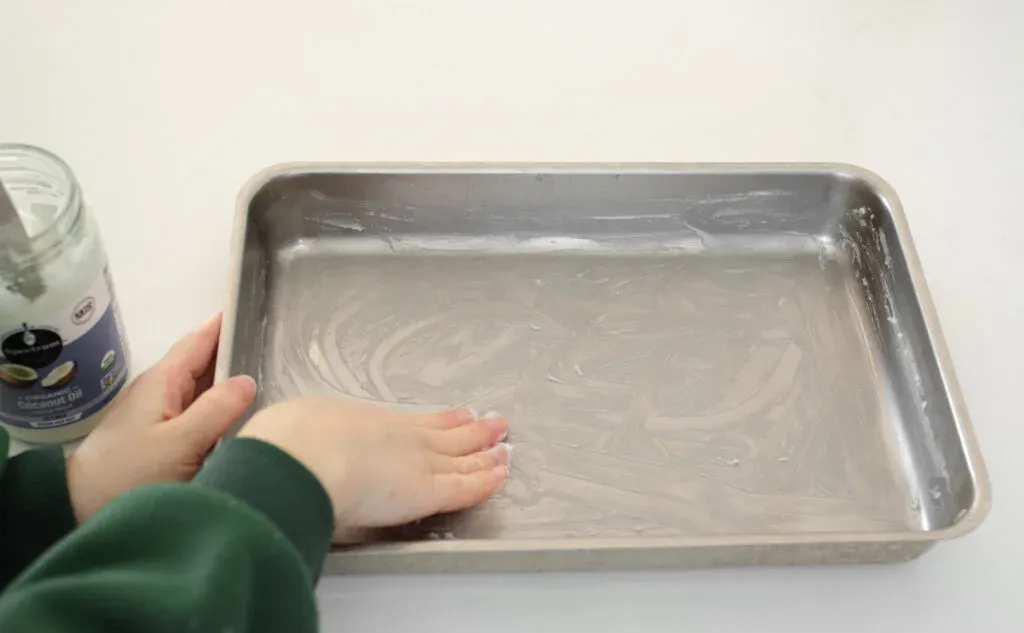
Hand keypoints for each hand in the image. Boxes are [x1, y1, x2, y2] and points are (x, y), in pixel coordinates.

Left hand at [66, 314, 256, 522]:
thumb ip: (217, 409)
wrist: (79, 508)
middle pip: (203, 362)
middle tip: (275, 344)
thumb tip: (248, 380)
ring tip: (267, 374)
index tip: (256, 307)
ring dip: (229, 380)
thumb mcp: (181, 442)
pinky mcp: (159, 438)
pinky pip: (197, 411)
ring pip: (202, 388)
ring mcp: (158, 415)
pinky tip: (239, 414)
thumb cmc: (131, 474)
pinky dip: (219, 406)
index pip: (200, 340)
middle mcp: (160, 391)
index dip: (226, 323)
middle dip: (235, 351)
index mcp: (163, 381)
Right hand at [238, 397, 509, 536]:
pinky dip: (485, 479)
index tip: (458, 414)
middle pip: (445, 434)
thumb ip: (307, 436)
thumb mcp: (296, 428)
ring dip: (485, 450)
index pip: (414, 423)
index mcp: (366, 422)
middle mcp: (398, 438)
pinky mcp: (426, 489)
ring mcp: (416, 461)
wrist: (299, 458)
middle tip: (493, 421)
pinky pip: (465, 485)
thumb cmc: (285, 444)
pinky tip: (501, 471)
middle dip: (472, 430)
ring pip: (461, 456)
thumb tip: (290, 441)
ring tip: (503, 442)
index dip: (439, 420)